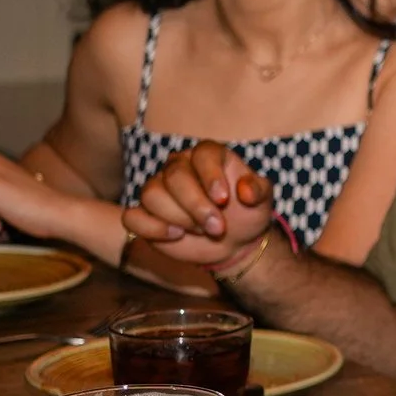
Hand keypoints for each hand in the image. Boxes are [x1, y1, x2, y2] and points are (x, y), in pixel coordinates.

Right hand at [122, 141, 275, 268]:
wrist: (234, 242)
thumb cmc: (247, 214)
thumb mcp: (263, 201)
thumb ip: (258, 190)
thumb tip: (246, 191)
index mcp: (208, 156)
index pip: (203, 153)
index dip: (211, 176)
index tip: (223, 199)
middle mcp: (179, 167)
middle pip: (174, 176)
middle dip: (196, 206)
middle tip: (218, 227)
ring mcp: (159, 189)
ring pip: (152, 195)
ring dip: (179, 218)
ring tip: (201, 230)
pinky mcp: (144, 213)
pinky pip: (132, 217)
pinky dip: (152, 228)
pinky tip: (175, 235)